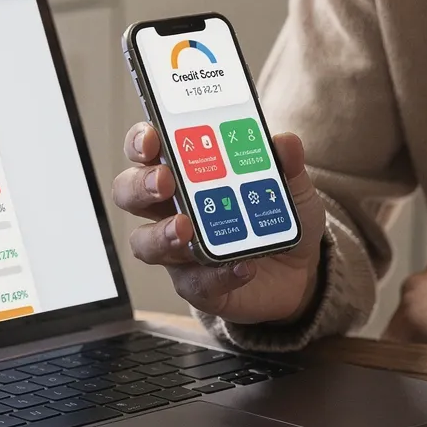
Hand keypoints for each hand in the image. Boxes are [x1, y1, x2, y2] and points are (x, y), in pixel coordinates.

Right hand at [111, 123, 326, 323]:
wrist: (298, 271)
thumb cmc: (274, 218)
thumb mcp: (290, 186)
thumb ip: (286, 163)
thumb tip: (285, 141)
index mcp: (183, 175)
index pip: (145, 151)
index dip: (139, 142)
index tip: (152, 140)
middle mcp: (170, 210)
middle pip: (129, 194)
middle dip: (140, 185)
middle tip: (164, 182)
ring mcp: (179, 252)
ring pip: (145, 244)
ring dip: (161, 234)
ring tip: (186, 229)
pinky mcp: (197, 286)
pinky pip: (194, 284)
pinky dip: (217, 275)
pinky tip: (241, 266)